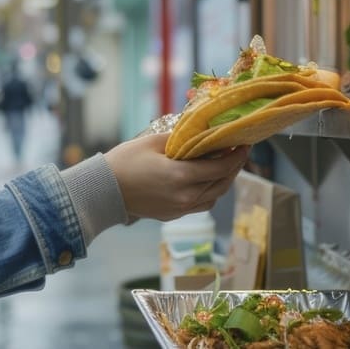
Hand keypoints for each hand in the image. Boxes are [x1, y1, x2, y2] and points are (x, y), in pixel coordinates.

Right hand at [104, 133, 248, 221]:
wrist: (104, 190)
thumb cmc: (126, 161)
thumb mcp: (155, 141)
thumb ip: (184, 139)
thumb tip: (205, 133)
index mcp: (182, 176)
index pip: (221, 167)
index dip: (237, 156)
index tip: (244, 144)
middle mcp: (186, 196)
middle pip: (222, 183)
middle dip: (234, 167)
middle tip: (239, 152)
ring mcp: (180, 209)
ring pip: (214, 196)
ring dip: (224, 181)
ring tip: (225, 165)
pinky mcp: (174, 215)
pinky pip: (201, 204)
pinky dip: (210, 192)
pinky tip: (207, 180)